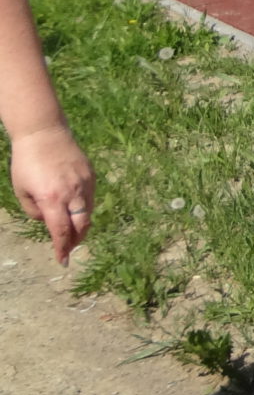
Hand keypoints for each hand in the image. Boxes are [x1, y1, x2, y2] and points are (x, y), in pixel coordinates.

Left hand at [10, 125, 94, 265]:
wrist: (44, 134)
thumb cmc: (26, 163)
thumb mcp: (21, 191)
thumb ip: (35, 211)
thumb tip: (48, 220)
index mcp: (52, 199)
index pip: (61, 232)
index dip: (62, 248)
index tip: (62, 260)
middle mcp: (72, 193)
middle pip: (81, 226)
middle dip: (75, 241)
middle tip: (69, 248)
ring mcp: (84, 184)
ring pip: (88, 213)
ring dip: (81, 226)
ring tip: (72, 231)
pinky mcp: (90, 175)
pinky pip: (90, 198)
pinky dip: (83, 209)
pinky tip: (74, 209)